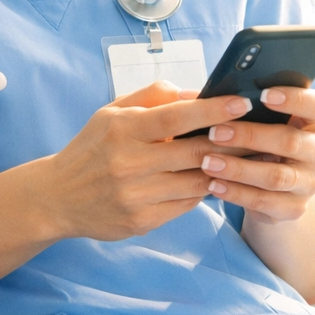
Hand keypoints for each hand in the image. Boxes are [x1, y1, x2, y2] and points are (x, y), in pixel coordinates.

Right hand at [37, 82, 250, 240]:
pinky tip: (213, 178)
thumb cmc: (92, 148)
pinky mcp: (141, 221)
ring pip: (196, 181)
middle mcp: (129, 163)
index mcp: (123, 129)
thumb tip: (195, 93)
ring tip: (243, 156)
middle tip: (257, 131)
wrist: (57, 197)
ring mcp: (136, 196)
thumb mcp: (112, 111)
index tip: (242, 102)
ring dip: (223, 168)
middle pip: (194, 151)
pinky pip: (186, 204)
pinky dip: (202, 189)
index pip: (176, 117)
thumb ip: (153, 96)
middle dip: (231, 141)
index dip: (213, 109)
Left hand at [198, 86, 314, 223]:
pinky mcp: (295, 208)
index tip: (263, 95)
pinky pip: (265, 202)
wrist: (281, 184)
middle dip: (250, 136)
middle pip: (291, 141)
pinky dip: (237, 193)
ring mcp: (310, 182)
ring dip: (239, 169)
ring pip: (276, 176)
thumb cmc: (266, 137)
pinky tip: (213, 184)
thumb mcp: (263, 118)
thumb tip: (188, 95)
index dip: (294, 98)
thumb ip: (239, 104)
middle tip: (216, 132)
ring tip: (207, 162)